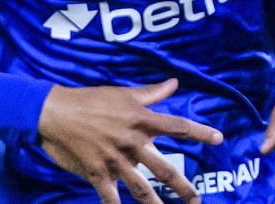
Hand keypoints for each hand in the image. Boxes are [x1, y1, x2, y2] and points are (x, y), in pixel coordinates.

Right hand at [38, 78, 222, 203]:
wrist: (54, 112)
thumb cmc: (90, 100)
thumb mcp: (123, 93)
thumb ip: (151, 93)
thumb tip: (175, 83)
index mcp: (140, 120)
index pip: (177, 127)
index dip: (200, 133)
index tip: (219, 139)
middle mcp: (132, 142)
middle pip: (165, 169)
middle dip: (183, 188)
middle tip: (197, 201)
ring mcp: (115, 160)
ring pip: (142, 189)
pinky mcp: (98, 173)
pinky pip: (110, 198)